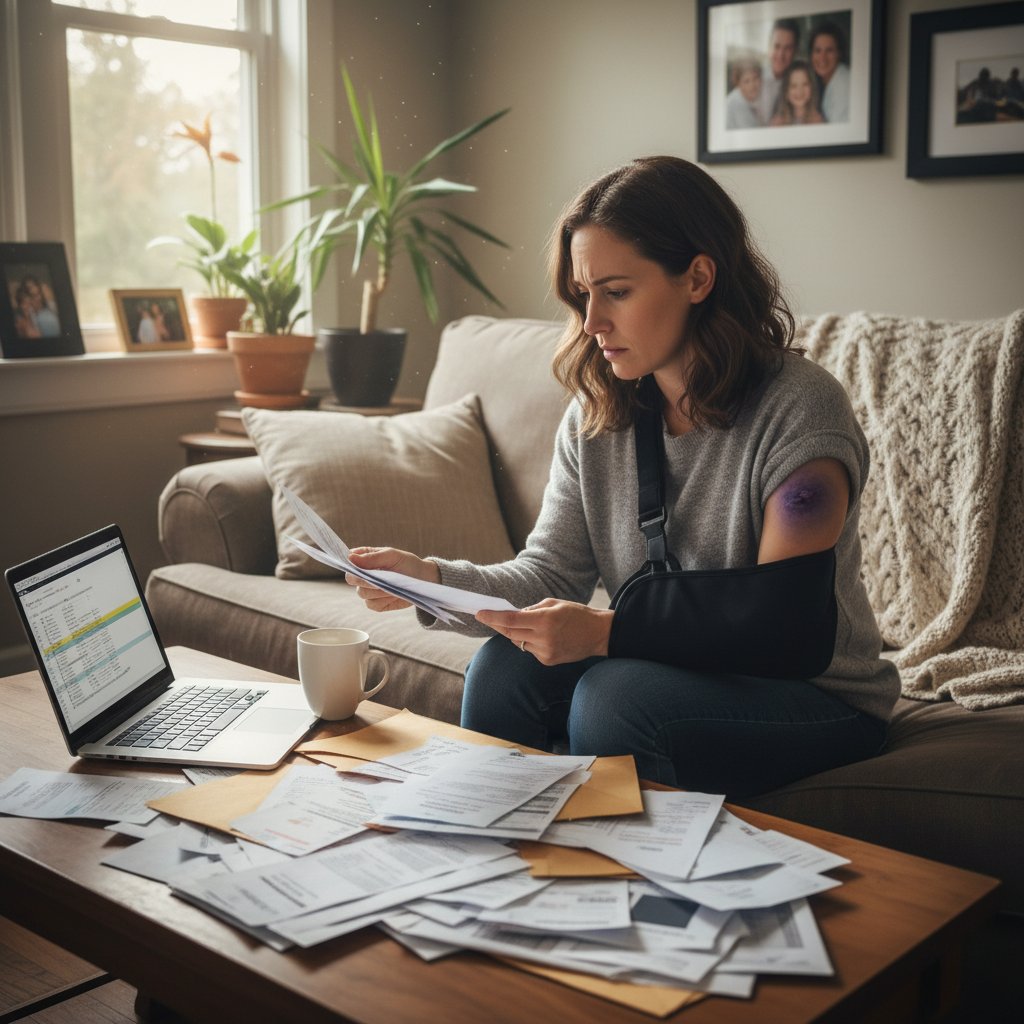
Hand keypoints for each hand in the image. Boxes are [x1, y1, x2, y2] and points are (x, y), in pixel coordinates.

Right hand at [345, 547, 440, 612]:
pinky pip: (372, 605)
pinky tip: (394, 594)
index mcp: (364, 559)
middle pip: (352, 580)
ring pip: (362, 593)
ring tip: (394, 585)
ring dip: (378, 590)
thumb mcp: (392, 555)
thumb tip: (350, 557)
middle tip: (382, 578)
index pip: (348, 563)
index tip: (364, 568)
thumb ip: (372, 557)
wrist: (423, 579)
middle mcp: (363, 575)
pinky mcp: (376, 604)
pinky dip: (384, 600)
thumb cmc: (407, 563)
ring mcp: (368, 590)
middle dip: (367, 580)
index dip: (352, 566)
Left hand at [476, 599, 613, 665]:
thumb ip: (531, 609)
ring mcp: (545, 652)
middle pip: (510, 632)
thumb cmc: (577, 614)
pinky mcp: (548, 661)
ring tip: (532, 625)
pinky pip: (529, 650)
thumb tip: (513, 615)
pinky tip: (544, 636)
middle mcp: (543, 638)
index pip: (511, 619)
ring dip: (517, 633)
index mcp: (545, 620)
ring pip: (519, 642)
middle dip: (498, 624)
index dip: (493, 617)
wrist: (599, 634)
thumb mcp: (554, 603)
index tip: (479, 613)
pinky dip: (530, 641)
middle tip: (487, 617)